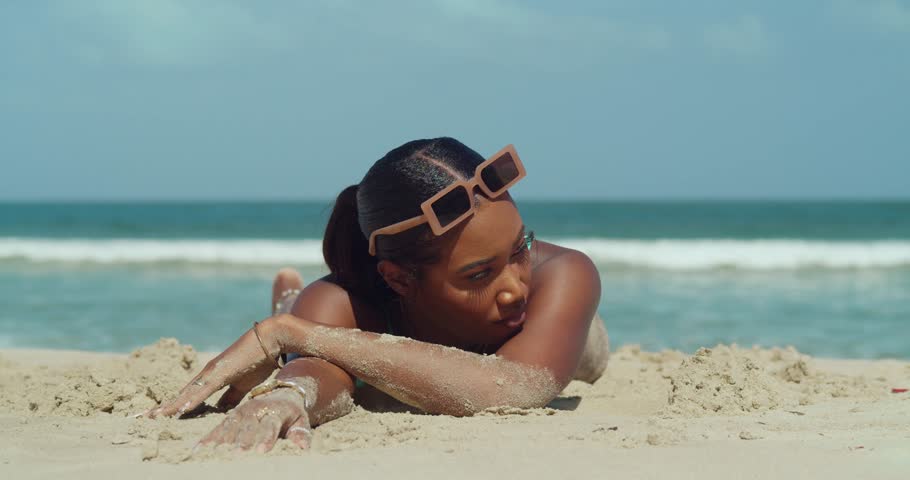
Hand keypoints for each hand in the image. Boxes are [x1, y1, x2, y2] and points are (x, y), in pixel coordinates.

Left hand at [145, 317, 282, 417]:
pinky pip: (204, 389)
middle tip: (142, 419)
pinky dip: (192, 399)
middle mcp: (207, 374)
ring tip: (154, 417)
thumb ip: (231, 398)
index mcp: (211, 378)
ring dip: (171, 406)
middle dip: (163, 408)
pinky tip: (181, 409)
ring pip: (187, 393)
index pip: (187, 396)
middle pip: (180, 395)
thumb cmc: (258, 360)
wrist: (270, 338)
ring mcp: (212, 372)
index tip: (157, 418)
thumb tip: (220, 412)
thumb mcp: (243, 385)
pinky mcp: (222, 371)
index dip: (172, 407)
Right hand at [195, 388, 312, 452]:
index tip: (261, 452)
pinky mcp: (233, 415)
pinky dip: (209, 437)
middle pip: (249, 427)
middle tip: (236, 455)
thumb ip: (301, 434)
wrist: (282, 394)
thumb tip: (303, 448)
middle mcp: (257, 409)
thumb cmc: (292, 414)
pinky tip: (198, 448)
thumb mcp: (301, 421)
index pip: (271, 426)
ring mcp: (243, 411)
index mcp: (276, 411)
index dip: (266, 438)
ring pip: (231, 425)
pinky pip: (219, 426)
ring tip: (212, 454)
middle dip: (242, 441)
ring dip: (222, 439)